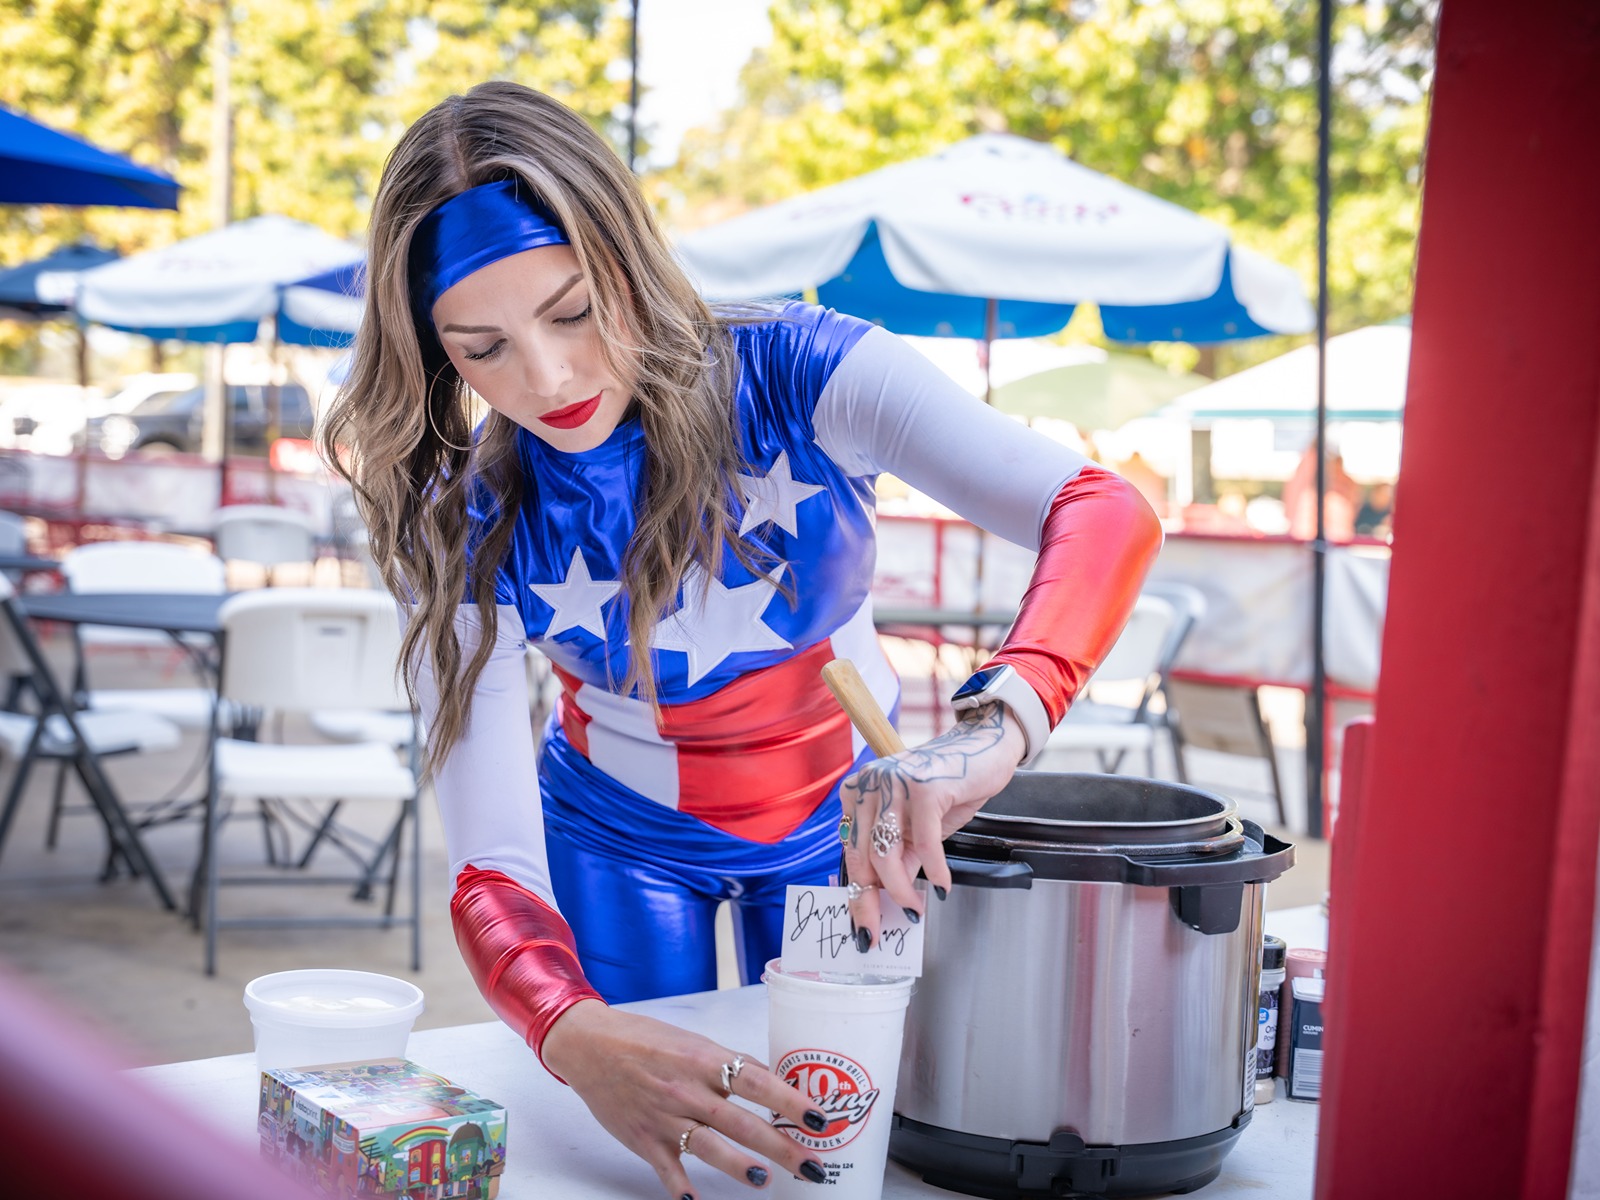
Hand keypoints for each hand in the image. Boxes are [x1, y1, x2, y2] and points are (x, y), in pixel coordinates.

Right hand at [542, 999, 832, 1197]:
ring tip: (764, 1179)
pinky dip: (682, 1189)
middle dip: (781, 1146)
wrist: (590, 1046)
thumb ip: (729, 1063)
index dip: (790, 1101)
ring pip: (710, 1147)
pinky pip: (668, 1170)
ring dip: (740, 1166)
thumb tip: (772, 1080)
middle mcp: (688, 1090)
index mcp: (704, 1060)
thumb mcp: (693, 1042)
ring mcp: (665, 1117)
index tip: (819, 1118)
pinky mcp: (644, 1140)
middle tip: (812, 1165)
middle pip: (743, 1122)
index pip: (758, 1082)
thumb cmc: (645, 1040)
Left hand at [840, 702, 1024, 941]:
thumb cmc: (947, 790)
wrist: (982, 750)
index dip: (857, 893)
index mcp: (858, 793)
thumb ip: (898, 859)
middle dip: (874, 899)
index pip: (851, 852)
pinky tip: (942, 885)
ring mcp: (895, 783)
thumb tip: (886, 901)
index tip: (864, 928)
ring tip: (917, 908)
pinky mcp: (925, 786)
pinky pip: (925, 841)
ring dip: (903, 889)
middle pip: (863, 855)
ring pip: (887, 851)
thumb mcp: (915, 829)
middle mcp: (870, 784)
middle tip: (889, 928)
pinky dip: (934, 869)